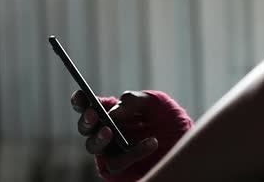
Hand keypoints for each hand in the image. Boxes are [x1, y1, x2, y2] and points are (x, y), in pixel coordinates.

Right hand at [71, 90, 192, 179]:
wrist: (184, 142)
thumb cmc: (167, 119)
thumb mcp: (153, 102)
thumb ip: (133, 101)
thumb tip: (113, 112)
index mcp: (111, 112)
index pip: (88, 106)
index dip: (80, 101)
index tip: (80, 94)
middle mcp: (106, 131)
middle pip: (85, 128)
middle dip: (86, 121)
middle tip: (93, 114)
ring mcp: (111, 150)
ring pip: (93, 147)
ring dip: (98, 139)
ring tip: (110, 131)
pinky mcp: (120, 168)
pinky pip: (117, 163)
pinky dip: (133, 153)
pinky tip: (151, 143)